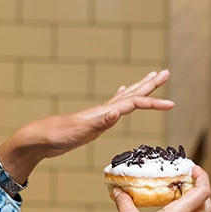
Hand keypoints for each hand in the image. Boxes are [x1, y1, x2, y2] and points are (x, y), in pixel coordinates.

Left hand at [0, 70, 173, 183]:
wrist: (39, 139)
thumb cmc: (57, 136)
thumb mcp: (79, 132)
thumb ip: (99, 122)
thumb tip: (118, 111)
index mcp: (104, 112)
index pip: (134, 103)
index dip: (153, 103)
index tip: (171, 105)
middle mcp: (104, 109)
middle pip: (132, 93)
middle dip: (150, 84)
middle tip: (166, 73)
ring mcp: (99, 114)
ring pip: (126, 97)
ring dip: (140, 87)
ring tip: (152, 77)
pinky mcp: (95, 120)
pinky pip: (114, 105)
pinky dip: (123, 97)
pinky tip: (124, 91)